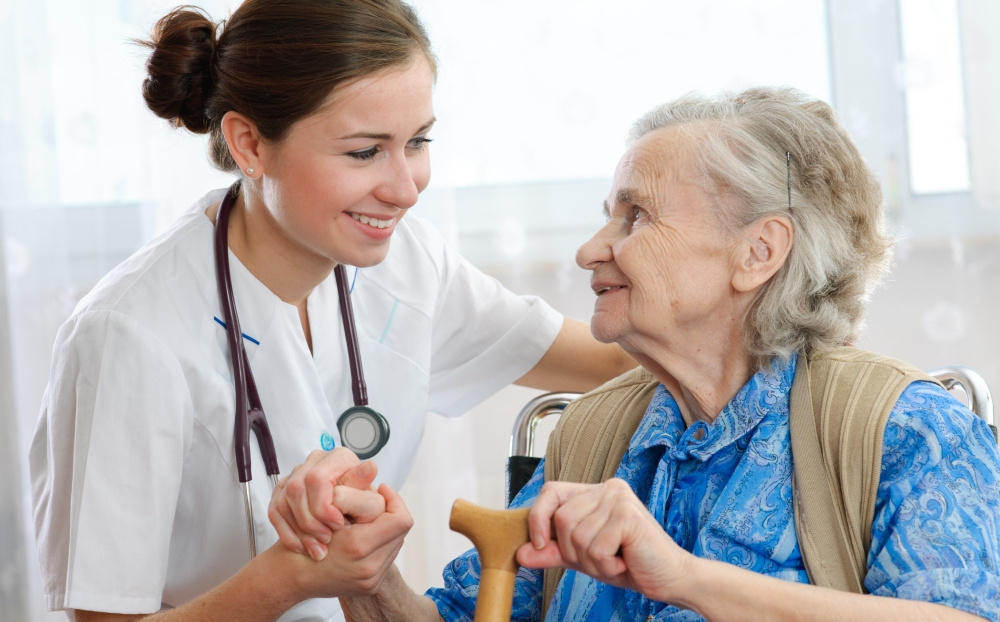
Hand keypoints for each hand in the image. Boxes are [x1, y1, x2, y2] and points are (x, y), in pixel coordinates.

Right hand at [268, 448, 385, 559]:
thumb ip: (363, 486)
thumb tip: (370, 467)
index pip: (316, 478)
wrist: (350, 515)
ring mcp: (296, 474)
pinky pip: (275, 511)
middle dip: (310, 521)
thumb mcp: (367, 497)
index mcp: (338, 457)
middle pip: (296, 489)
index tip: (338, 525)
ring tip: (317, 549)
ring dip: (299, 531)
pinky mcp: (283, 490)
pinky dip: (288, 534)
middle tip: (326, 540)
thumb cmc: (362, 505)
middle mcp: (315, 461)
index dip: (323, 506)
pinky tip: (302, 547)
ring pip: (284, 502)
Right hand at [275, 482, 413, 600]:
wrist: (290, 576)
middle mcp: (368, 567)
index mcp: (359, 546)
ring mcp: (370, 580)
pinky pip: (387, 557)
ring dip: (385, 529)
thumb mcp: (326, 508)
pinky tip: (364, 535)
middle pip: (401, 532)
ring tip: (368, 520)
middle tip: (375, 504)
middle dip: (390, 514)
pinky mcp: (370, 586)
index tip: (382, 489)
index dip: (394, 500)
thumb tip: (372, 466)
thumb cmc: (303, 540)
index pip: (401, 519)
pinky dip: (379, 543)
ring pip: (396, 544)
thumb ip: (352, 487)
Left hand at [515, 479, 692, 601]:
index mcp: (594, 491)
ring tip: (615, 560)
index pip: (551, 492)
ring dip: (592, 562)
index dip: (538, 518)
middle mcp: (607, 488)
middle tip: (601, 558)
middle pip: (561, 520)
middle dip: (574, 552)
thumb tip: (520, 553)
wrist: (668, 578)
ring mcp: (618, 499)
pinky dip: (606, 565)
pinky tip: (624, 562)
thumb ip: (552, 552)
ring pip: (577, 536)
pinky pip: (596, 547)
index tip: (538, 543)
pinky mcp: (628, 516)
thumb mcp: (582, 556)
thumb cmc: (628, 563)